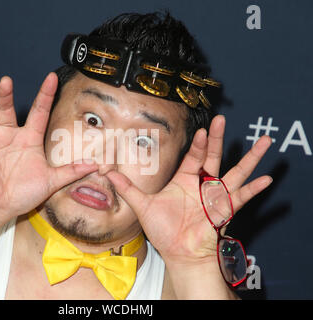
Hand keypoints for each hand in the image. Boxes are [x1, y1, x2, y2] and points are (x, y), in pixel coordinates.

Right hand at [0, 73, 96, 224]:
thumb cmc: (22, 193)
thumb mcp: (50, 181)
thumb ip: (70, 171)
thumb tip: (94, 166)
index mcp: (29, 139)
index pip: (38, 112)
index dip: (45, 95)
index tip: (52, 78)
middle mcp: (10, 134)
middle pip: (7, 108)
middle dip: (6, 94)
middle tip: (7, 81)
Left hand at [106, 115, 271, 265]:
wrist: (178, 253)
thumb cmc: (164, 231)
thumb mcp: (143, 206)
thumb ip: (128, 188)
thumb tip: (107, 173)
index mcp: (185, 181)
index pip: (194, 157)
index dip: (198, 143)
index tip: (203, 129)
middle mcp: (202, 185)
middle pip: (213, 157)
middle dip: (218, 139)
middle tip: (222, 120)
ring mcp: (215, 196)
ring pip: (235, 172)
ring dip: (250, 158)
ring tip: (265, 142)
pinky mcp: (224, 210)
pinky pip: (241, 198)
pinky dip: (254, 189)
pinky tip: (266, 179)